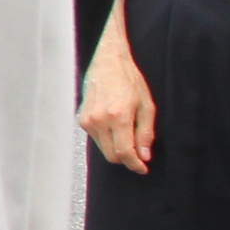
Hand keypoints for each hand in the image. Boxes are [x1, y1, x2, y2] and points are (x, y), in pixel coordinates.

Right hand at [80, 29, 155, 173]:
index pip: (124, 152)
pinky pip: (97, 138)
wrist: (108, 61)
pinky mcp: (82, 119)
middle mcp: (99, 120)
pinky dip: (108, 139)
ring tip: (129, 135)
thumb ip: (146, 132)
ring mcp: (88, 120)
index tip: (143, 168)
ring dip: (116, 149)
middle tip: (139, 155)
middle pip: (112, 155)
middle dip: (126, 159)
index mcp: (118, 116)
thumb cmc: (129, 80)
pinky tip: (116, 127)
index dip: (135, 164)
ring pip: (103, 148)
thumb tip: (144, 155)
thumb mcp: (147, 105)